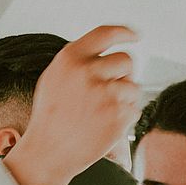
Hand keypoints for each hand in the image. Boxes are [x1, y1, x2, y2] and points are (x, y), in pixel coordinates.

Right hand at [4, 25, 140, 184]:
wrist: (50, 151)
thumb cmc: (51, 117)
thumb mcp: (55, 77)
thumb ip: (79, 61)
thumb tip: (105, 53)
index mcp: (71, 58)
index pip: (106, 34)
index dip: (125, 32)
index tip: (135, 35)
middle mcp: (89, 72)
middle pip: (127, 60)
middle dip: (123, 74)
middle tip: (110, 91)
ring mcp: (106, 94)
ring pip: (133, 87)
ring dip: (124, 98)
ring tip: (102, 112)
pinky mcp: (118, 115)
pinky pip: (135, 109)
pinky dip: (125, 117)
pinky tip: (106, 125)